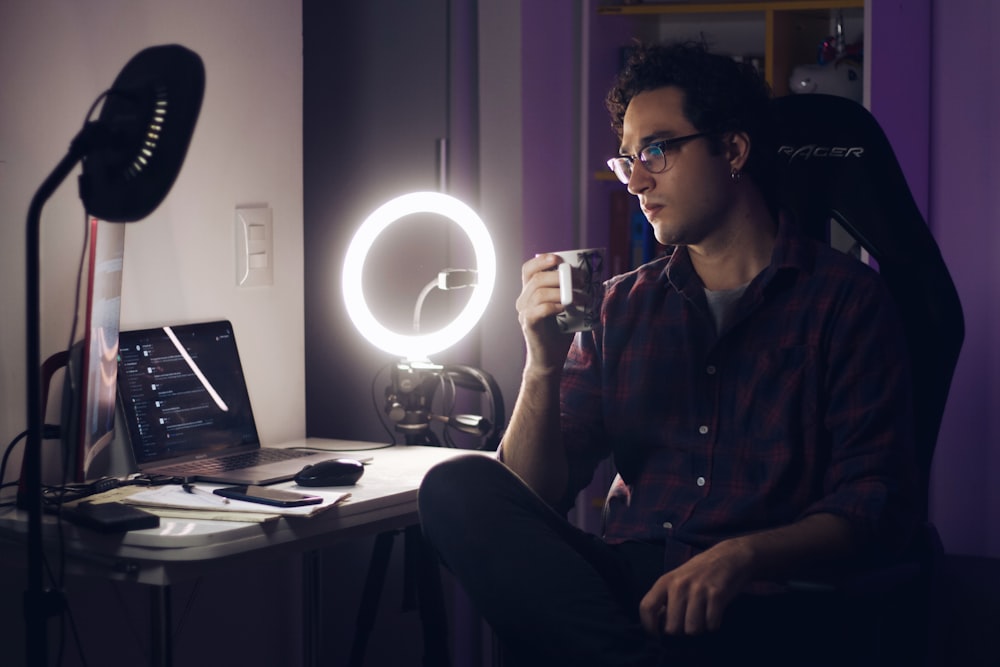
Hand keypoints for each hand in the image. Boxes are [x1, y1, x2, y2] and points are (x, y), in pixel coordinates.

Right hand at [516, 254, 574, 373]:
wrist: (551, 359)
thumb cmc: (560, 332)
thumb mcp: (566, 307)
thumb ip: (570, 292)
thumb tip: (592, 276)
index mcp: (529, 292)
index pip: (528, 269)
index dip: (541, 260)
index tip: (558, 258)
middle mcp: (523, 300)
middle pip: (536, 278)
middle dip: (560, 275)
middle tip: (581, 281)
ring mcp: (524, 313)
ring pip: (538, 292)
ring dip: (563, 292)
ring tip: (582, 298)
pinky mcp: (529, 325)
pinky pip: (539, 310)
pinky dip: (554, 305)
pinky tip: (567, 308)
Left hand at [638, 539, 754, 635]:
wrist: (728, 557)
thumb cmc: (699, 573)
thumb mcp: (676, 580)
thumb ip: (665, 601)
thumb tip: (657, 626)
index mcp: (665, 581)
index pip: (647, 607)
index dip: (649, 627)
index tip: (657, 637)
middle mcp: (679, 585)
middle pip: (672, 628)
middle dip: (680, 633)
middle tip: (687, 623)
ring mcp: (698, 589)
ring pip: (692, 630)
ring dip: (699, 629)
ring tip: (702, 616)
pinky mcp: (717, 594)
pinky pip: (711, 625)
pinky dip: (713, 625)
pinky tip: (714, 613)